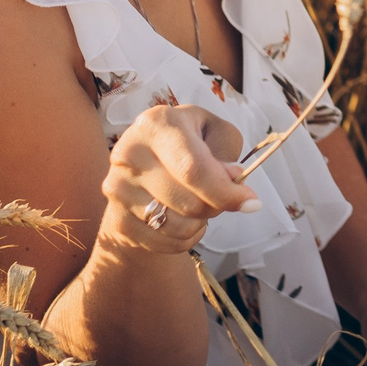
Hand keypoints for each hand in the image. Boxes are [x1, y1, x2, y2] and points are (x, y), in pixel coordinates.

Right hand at [100, 106, 259, 255]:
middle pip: (188, 202)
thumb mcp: (215, 133)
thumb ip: (227, 151)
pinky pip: (164, 242)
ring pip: (177, 226)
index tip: (251, 202)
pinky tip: (182, 218)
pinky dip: (184, 237)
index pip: (193, 168)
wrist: (145, 169)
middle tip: (224, 198)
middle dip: (217, 207)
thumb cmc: (189, 145)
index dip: (225, 191)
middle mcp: (129, 153)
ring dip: (200, 222)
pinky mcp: (116, 219)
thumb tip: (231, 179)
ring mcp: (117, 188)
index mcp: (156, 124)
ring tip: (200, 205)